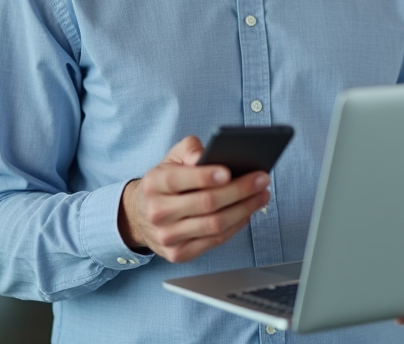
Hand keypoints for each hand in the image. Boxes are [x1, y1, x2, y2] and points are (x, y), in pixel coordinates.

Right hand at [117, 135, 270, 262]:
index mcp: (153, 184)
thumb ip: (189, 149)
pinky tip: (248, 212)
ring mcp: (167, 236)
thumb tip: (206, 155)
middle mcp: (157, 212)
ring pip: (215, 225)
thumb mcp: (171, 158)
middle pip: (206, 203)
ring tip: (262, 195)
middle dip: (239, 190)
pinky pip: (215, 241)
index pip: (178, 180)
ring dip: (244, 209)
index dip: (205, 176)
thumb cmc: (164, 181)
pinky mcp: (178, 253)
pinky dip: (236, 225)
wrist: (140, 215)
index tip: (229, 171)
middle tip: (262, 179)